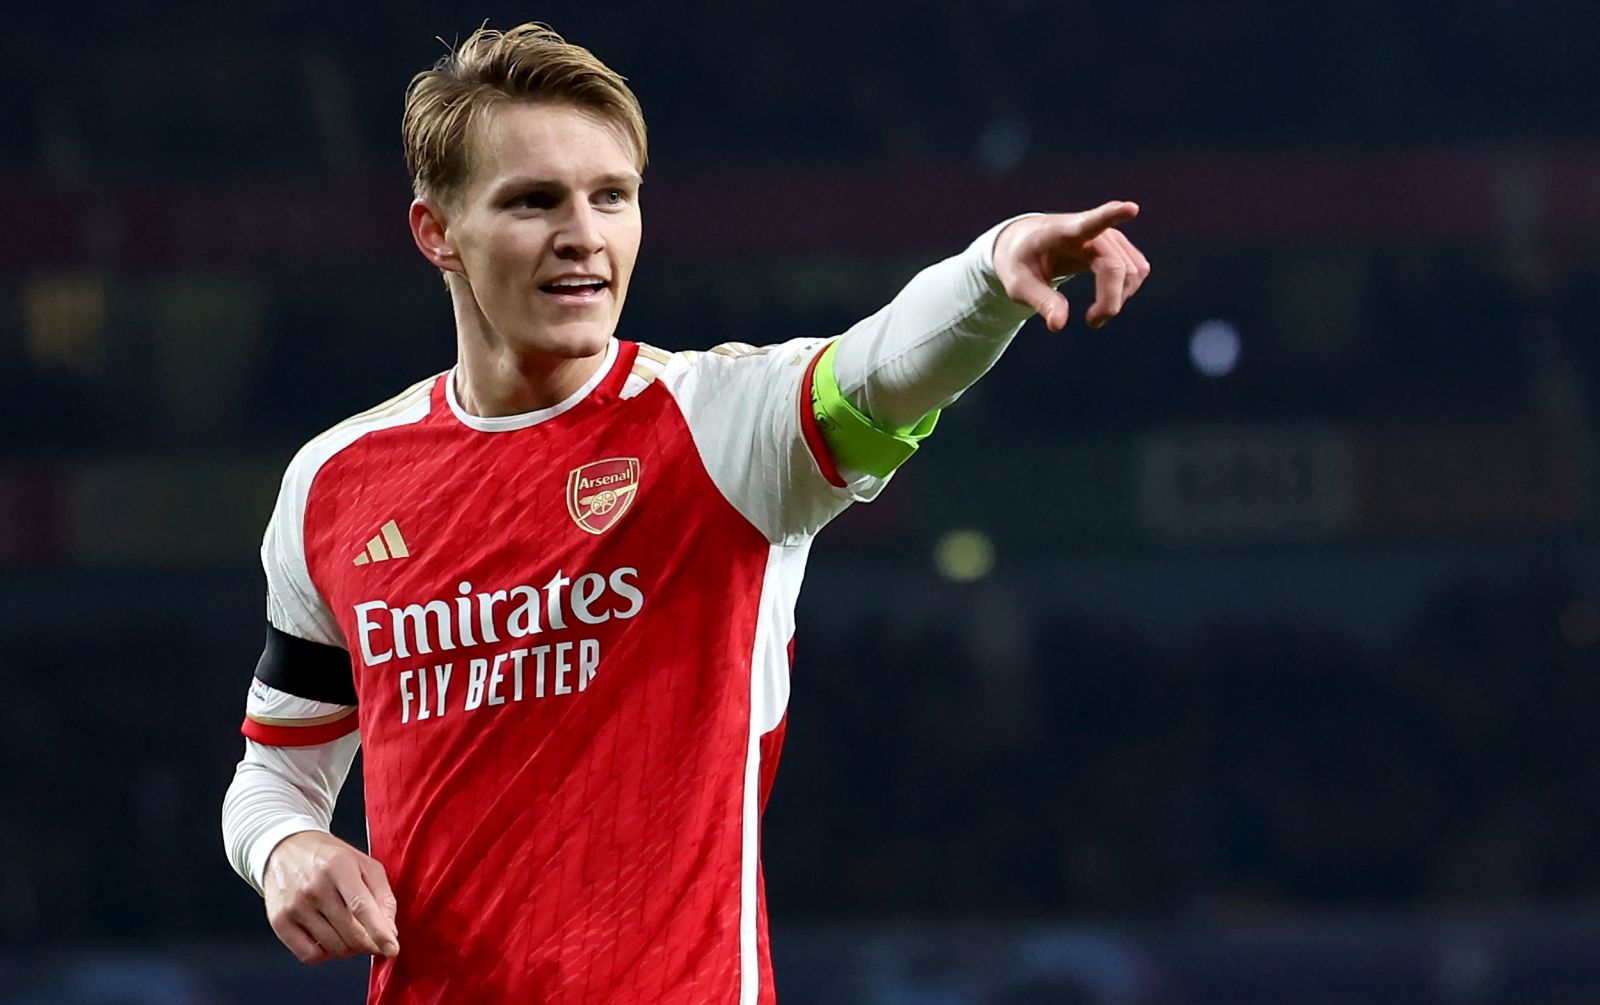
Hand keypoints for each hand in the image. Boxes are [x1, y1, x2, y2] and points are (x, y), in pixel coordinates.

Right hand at [263, 830, 399, 963]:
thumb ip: (383, 896)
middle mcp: (314, 887)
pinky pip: (309, 955)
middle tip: (374, 941)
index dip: (380, 933)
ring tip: (352, 935)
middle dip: (369, 944)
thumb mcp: (364, 865)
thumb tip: (390, 933)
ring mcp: (294, 905)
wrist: (286, 848)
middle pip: (350, 932)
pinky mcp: (279, 921)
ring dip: (349, 949)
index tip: (392, 949)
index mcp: (339, 867)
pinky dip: (326, 955)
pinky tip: (330, 940)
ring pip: (332, 947)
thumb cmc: (331, 859)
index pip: (362, 908)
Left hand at [992, 201, 1150, 330]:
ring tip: (1093, 316)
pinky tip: (1106, 299)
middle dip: (1110, 301)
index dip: (1112, 215)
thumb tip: (1058, 325)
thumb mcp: (1018, 285)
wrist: (1027, 245)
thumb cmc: (1020, 263)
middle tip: (1091, 323)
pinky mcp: (1118, 246)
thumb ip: (1040, 301)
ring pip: (1132, 271)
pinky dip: (1125, 291)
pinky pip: (1137, 270)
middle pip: (1116, 267)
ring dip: (1119, 299)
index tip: (1131, 208)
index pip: (1090, 222)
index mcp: (1062, 232)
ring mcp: (1108, 236)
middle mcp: (1092, 231)